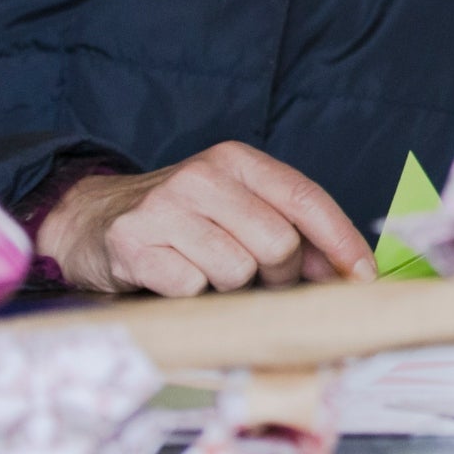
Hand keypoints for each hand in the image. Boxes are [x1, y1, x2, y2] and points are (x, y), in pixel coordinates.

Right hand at [38, 141, 374, 295]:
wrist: (90, 220)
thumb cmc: (180, 220)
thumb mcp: (236, 208)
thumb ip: (290, 231)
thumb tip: (345, 271)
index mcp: (236, 160)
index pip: (305, 198)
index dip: (341, 240)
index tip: (363, 275)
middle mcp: (202, 176)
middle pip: (277, 243)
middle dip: (278, 274)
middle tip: (257, 279)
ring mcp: (165, 208)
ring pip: (238, 270)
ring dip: (230, 286)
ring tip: (206, 271)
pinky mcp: (134, 244)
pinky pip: (193, 287)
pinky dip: (191, 293)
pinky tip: (174, 276)